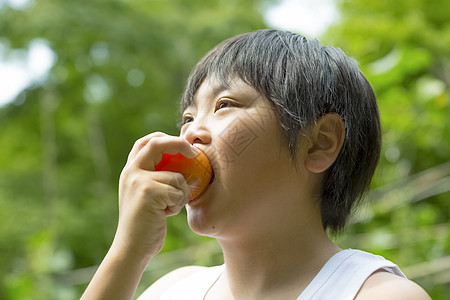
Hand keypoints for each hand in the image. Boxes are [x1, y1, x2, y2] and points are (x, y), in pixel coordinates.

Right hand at [112, 132, 199, 259]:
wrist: (132, 247)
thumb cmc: (146, 223)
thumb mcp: (147, 195)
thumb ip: (157, 178)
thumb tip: (184, 163)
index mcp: (130, 170)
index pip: (146, 141)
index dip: (165, 137)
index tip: (183, 145)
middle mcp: (131, 171)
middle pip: (157, 143)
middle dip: (179, 144)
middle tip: (196, 154)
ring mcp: (138, 180)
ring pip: (176, 176)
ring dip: (181, 193)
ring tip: (169, 208)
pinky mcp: (149, 192)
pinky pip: (178, 191)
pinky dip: (178, 204)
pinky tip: (166, 215)